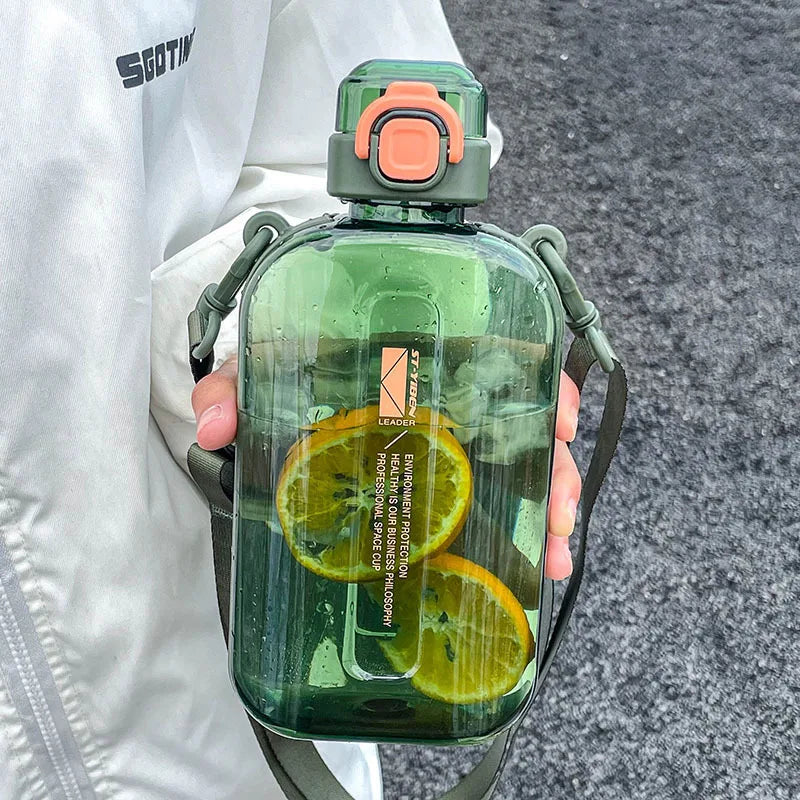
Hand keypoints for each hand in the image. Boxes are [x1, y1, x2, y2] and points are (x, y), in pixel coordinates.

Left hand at [192, 358, 580, 579]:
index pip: (498, 355)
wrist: (286, 363)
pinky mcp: (445, 467)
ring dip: (549, 504)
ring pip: (522, 460)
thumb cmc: (287, 358)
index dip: (537, 384)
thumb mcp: (263, 362)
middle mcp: (447, 393)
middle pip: (523, 420)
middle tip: (562, 511)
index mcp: (414, 355)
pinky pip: (498, 488)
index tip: (559, 419)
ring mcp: (452, 433)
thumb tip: (213, 427)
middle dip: (554, 466)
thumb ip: (236, 383)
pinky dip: (523, 523)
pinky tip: (537, 562)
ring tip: (557, 552)